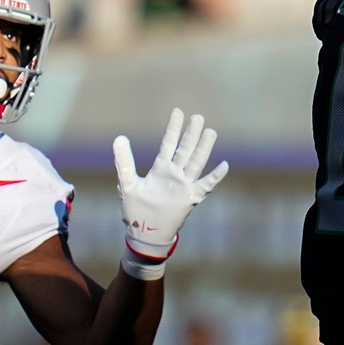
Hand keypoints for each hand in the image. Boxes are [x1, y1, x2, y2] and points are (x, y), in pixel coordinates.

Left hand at [112, 108, 229, 278]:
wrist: (144, 232)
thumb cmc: (136, 209)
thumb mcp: (128, 182)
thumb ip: (124, 160)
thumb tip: (119, 137)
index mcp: (160, 168)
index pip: (169, 143)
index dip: (173, 128)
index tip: (178, 112)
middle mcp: (174, 174)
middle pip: (186, 149)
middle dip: (191, 134)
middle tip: (198, 117)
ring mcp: (184, 185)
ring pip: (196, 162)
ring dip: (204, 148)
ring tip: (211, 132)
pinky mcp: (190, 198)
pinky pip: (205, 185)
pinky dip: (215, 177)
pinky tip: (223, 165)